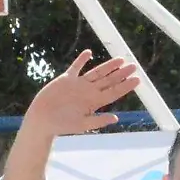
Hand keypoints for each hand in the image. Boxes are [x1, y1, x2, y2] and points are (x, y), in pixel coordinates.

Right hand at [24, 51, 142, 137]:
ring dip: (108, 66)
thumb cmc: (62, 126)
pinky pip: (76, 67)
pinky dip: (82, 60)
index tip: (137, 80)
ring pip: (97, 73)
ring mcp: (79, 85)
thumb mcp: (82, 125)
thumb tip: (116, 118)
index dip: (125, 86)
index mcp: (94, 103)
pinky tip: (89, 53)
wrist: (43, 119)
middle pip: (109, 80)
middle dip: (121, 74)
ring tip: (120, 59)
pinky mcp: (67, 80)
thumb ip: (98, 121)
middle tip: (134, 66)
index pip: (113, 92)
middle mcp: (89, 92)